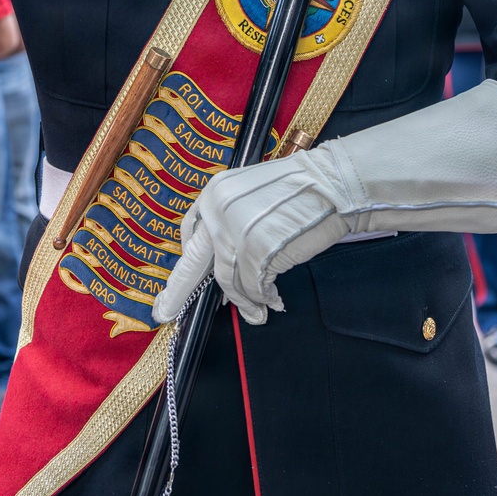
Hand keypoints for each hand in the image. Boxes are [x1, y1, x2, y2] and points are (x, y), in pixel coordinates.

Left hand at [151, 150, 354, 327]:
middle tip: (163, 311)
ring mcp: (237, 233)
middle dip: (178, 291)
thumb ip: (233, 219)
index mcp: (215, 193)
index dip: (190, 259)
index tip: (187, 278)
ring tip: (256, 311)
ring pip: (229, 280)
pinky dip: (262, 298)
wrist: (333, 183)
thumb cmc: (302, 190)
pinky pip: (253, 287)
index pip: (191, 231)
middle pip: (195, 262)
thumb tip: (224, 259)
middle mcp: (219, 211)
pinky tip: (272, 301)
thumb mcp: (252, 193)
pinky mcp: (258, 252)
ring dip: (242, 300)